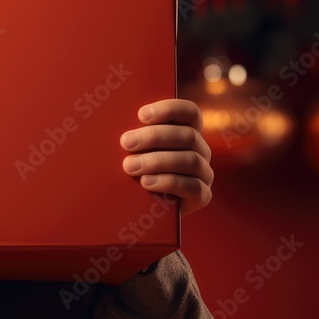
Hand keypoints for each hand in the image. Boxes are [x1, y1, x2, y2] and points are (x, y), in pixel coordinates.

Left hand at [119, 99, 212, 216]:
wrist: (137, 208)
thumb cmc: (132, 170)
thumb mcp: (132, 150)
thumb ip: (132, 136)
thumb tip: (115, 123)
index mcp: (186, 131)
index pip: (190, 112)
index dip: (169, 109)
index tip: (141, 115)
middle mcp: (200, 150)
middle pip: (187, 135)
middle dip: (154, 137)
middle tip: (126, 143)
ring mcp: (204, 173)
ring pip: (190, 160)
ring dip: (157, 161)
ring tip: (130, 166)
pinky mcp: (202, 196)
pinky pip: (193, 187)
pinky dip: (168, 182)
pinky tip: (146, 183)